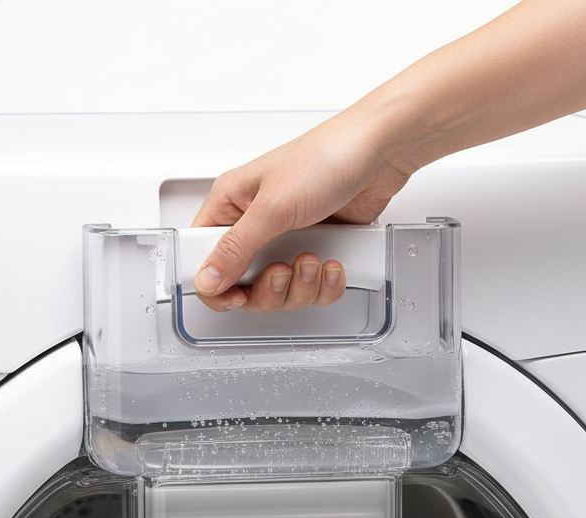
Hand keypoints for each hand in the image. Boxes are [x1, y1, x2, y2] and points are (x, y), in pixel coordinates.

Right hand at [190, 111, 413, 311]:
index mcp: (232, 205)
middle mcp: (256, 224)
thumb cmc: (326, 157)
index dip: (215, 286)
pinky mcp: (317, 248)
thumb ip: (236, 248)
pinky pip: (312, 287)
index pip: (203, 258)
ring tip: (314, 260)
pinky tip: (333, 262)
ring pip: (280, 291)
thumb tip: (206, 278)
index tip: (236, 297)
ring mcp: (288, 239)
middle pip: (243, 285)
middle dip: (268, 289)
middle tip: (283, 272)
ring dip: (301, 286)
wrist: (381, 151)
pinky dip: (325, 284)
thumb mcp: (273, 206)